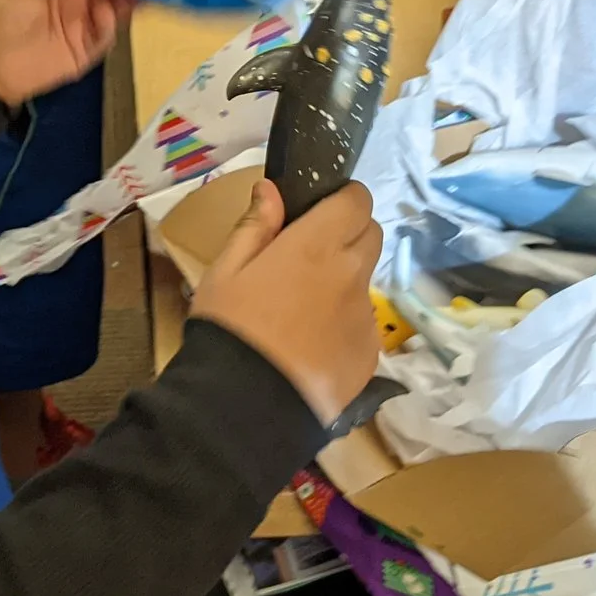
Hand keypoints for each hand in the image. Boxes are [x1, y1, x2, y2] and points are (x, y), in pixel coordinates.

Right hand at [190, 179, 384, 424]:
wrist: (249, 405)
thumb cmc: (230, 329)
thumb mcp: (224, 272)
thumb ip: (254, 226)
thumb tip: (271, 189)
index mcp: (315, 246)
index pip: (358, 200)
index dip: (343, 199)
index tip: (321, 210)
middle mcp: (351, 274)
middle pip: (372, 235)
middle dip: (349, 234)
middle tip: (311, 255)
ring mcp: (365, 316)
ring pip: (366, 282)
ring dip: (345, 282)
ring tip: (304, 310)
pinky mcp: (370, 353)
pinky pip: (363, 324)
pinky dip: (344, 324)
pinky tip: (312, 346)